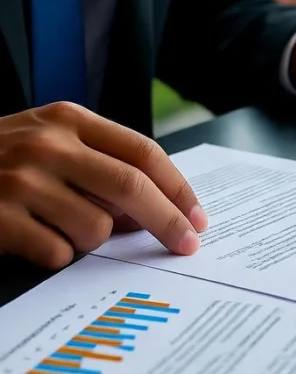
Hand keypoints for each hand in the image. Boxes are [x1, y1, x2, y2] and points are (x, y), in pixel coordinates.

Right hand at [0, 103, 207, 269]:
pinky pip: (57, 254)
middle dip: (167, 220)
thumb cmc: (1, 157)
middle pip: (131, 187)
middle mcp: (49, 145)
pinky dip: (55, 255)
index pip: (142, 151)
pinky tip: (33, 238)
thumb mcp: (49, 140)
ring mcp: (22, 181)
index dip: (177, 186)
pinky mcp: (0, 218)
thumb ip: (98, 163)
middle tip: (187, 245)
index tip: (197, 215)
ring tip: (59, 225)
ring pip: (95, 228)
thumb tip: (149, 210)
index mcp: (69, 118)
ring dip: (91, 240)